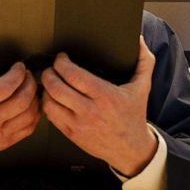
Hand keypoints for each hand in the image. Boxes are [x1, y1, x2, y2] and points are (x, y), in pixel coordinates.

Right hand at [0, 43, 40, 170]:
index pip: (4, 88)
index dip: (17, 74)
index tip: (19, 66)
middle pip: (21, 101)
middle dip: (30, 83)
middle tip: (28, 74)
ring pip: (29, 115)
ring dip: (35, 97)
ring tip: (30, 87)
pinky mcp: (6, 142)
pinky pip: (29, 127)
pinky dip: (35, 113)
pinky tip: (31, 103)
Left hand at [41, 36, 157, 176]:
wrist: (131, 149)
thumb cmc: (134, 116)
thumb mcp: (143, 87)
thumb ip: (144, 61)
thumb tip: (139, 40)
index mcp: (106, 96)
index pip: (74, 75)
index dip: (62, 63)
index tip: (62, 57)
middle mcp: (90, 111)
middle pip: (57, 88)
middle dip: (48, 73)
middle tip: (51, 68)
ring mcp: (78, 124)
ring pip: (49, 102)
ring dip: (45, 89)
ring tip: (49, 81)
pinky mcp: (71, 134)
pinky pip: (50, 117)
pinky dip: (47, 104)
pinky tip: (51, 97)